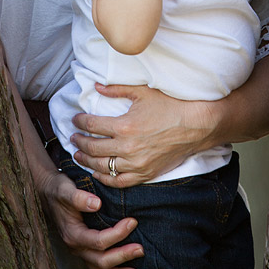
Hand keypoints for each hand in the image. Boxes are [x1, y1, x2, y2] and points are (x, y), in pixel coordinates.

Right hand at [38, 168, 142, 268]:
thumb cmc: (58, 191)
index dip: (117, 234)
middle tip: (140, 248)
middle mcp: (76, 247)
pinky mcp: (85, 250)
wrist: (48, 193)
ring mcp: (80, 251)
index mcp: (72, 234)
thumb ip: (79, 197)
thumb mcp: (65, 189)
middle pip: (101, 260)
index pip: (98, 241)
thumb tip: (96, 203)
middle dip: (122, 255)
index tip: (132, 222)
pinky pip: (98, 268)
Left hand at [71, 84, 211, 187]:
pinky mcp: (145, 174)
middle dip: (79, 142)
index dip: (80, 122)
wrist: (195, 126)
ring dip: (87, 161)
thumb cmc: (170, 105)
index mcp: (124, 126)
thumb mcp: (143, 91)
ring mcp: (136, 164)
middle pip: (93, 148)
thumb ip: (117, 89)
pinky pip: (119, 182)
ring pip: (102, 167)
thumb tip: (96, 87)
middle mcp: (127, 148)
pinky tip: (97, 173)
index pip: (93, 126)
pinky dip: (105, 179)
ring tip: (78, 155)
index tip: (75, 119)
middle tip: (73, 137)